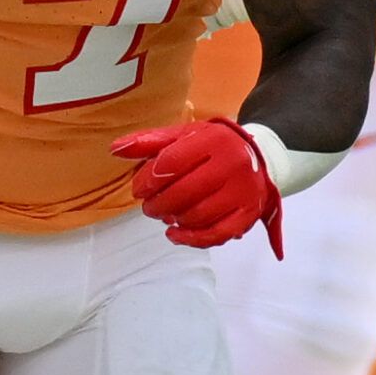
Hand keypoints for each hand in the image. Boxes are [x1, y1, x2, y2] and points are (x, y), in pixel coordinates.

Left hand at [111, 119, 282, 256]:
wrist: (260, 157)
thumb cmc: (214, 146)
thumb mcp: (184, 135)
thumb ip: (150, 141)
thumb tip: (115, 149)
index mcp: (214, 140)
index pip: (172, 162)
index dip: (148, 179)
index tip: (138, 189)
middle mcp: (232, 164)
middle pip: (183, 192)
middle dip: (157, 204)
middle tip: (148, 207)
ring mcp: (242, 192)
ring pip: (197, 215)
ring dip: (173, 219)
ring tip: (164, 215)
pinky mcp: (248, 214)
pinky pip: (216, 234)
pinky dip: (191, 239)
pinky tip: (175, 234)